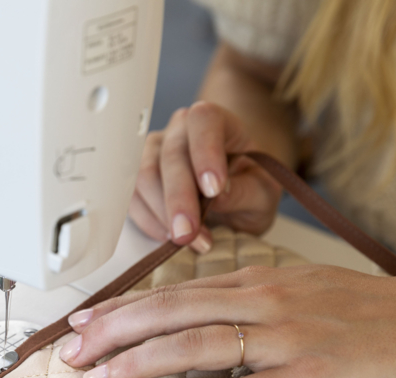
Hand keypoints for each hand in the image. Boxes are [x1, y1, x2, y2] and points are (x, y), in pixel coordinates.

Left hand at [59, 264, 395, 377]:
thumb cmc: (360, 305)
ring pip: (196, 344)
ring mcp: (286, 337)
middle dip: (113, 332)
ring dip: (139, 362)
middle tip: (70, 354)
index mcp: (255, 281)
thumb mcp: (293, 285)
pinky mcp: (312, 375)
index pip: (172, 291)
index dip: (122, 308)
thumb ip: (243, 295)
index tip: (83, 322)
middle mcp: (262, 302)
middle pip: (171, 311)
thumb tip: (193, 308)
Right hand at [130, 102, 282, 253]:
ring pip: (144, 176)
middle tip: (188, 233)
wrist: (232, 196)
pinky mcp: (138, 178)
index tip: (214, 189)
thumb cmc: (248, 187)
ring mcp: (155, 152)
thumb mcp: (263, 194)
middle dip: (178, 198)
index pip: (204, 120)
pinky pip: (132, 197)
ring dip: (161, 213)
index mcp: (217, 122)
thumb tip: (218, 197)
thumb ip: (246, 192)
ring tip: (186, 239)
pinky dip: (148, 221)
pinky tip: (168, 235)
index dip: (206, 151)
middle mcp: (180, 131)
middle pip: (170, 155)